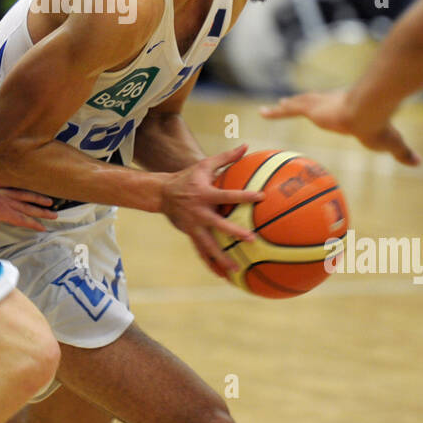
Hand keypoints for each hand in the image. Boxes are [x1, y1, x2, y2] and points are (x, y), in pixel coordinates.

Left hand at [0, 174, 56, 248]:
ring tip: (49, 200)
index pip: (21, 219)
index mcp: (0, 211)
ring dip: (36, 198)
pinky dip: (20, 187)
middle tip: (55, 214)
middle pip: (27, 206)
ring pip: (23, 195)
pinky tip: (24, 188)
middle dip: (42, 211)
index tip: (44, 228)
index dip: (33, 224)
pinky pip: (11, 186)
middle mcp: (3, 200)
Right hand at [159, 144, 262, 278]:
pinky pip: (202, 252)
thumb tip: (246, 146)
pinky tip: (223, 275)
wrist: (162, 193)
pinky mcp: (190, 235)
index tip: (261, 197)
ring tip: (236, 270)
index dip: (244, 195)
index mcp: (205, 194)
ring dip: (221, 258)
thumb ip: (226, 157)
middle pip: (218, 225)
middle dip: (234, 232)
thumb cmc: (188, 177)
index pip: (228, 195)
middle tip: (251, 239)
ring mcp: (194, 226)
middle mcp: (199, 212)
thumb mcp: (205, 165)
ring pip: (208, 245)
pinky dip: (211, 264)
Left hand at [259, 90, 419, 166]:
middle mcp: (333, 103)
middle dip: (305, 102)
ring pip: (300, 103)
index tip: (326, 111)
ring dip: (287, 106)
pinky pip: (289, 110)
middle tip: (292, 102)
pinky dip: (276, 112)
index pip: (336, 108)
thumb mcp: (392, 143)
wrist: (369, 110)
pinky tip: (263, 113)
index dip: (330, 109)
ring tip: (276, 106)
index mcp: (349, 109)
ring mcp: (321, 104)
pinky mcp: (311, 108)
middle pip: (315, 101)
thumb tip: (420, 163)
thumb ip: (402, 153)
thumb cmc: (381, 126)